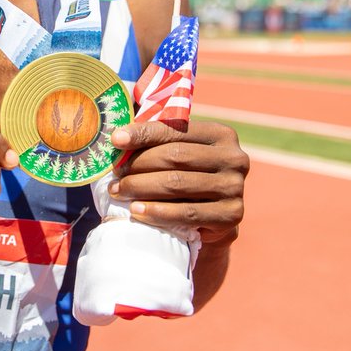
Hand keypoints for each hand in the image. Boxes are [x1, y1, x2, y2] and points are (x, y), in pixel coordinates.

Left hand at [109, 120, 248, 246]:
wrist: (212, 220)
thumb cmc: (188, 178)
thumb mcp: (178, 154)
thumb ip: (157, 139)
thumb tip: (118, 136)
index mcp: (221, 134)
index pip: (176, 130)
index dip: (144, 133)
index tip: (115, 140)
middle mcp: (234, 157)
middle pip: (175, 156)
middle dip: (138, 165)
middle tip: (115, 175)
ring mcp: (235, 187)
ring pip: (178, 184)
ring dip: (141, 188)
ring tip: (118, 192)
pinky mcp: (232, 214)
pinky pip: (187, 213)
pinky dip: (157, 212)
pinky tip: (137, 211)